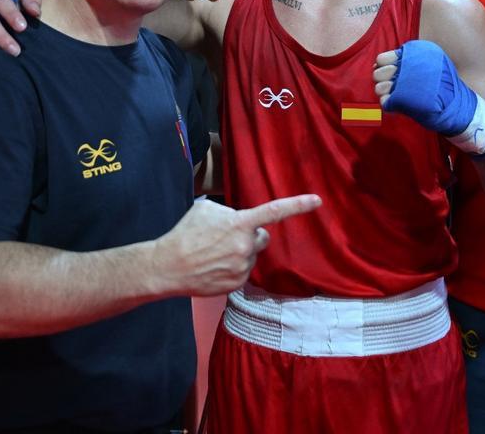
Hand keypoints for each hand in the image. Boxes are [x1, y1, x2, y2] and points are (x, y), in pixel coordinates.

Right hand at [154, 195, 320, 296]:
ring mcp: (243, 267)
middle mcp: (246, 246)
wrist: (167, 266)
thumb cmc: (185, 234)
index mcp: (240, 223)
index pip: (275, 211)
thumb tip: (238, 217)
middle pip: (262, 238)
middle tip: (226, 239)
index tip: (317, 201)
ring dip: (240, 253)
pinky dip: (233, 269)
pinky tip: (214, 268)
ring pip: (251, 256)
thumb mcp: (205, 209)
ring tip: (213, 254)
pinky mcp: (237, 283)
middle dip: (251, 236)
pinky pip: (243, 272)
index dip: (298, 205)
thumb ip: (228, 211)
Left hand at [374, 40, 484, 153]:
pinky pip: (385, 102)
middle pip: (377, 73)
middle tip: (394, 85)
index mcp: (413, 56)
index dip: (383, 66)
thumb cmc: (443, 84)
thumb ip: (409, 60)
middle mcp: (407, 68)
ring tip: (399, 95)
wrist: (456, 106)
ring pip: (378, 88)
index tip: (392, 72)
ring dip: (386, 93)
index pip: (382, 58)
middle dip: (382, 80)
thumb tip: (377, 65)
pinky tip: (402, 104)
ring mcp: (404, 86)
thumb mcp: (432, 62)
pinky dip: (391, 105)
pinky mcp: (404, 102)